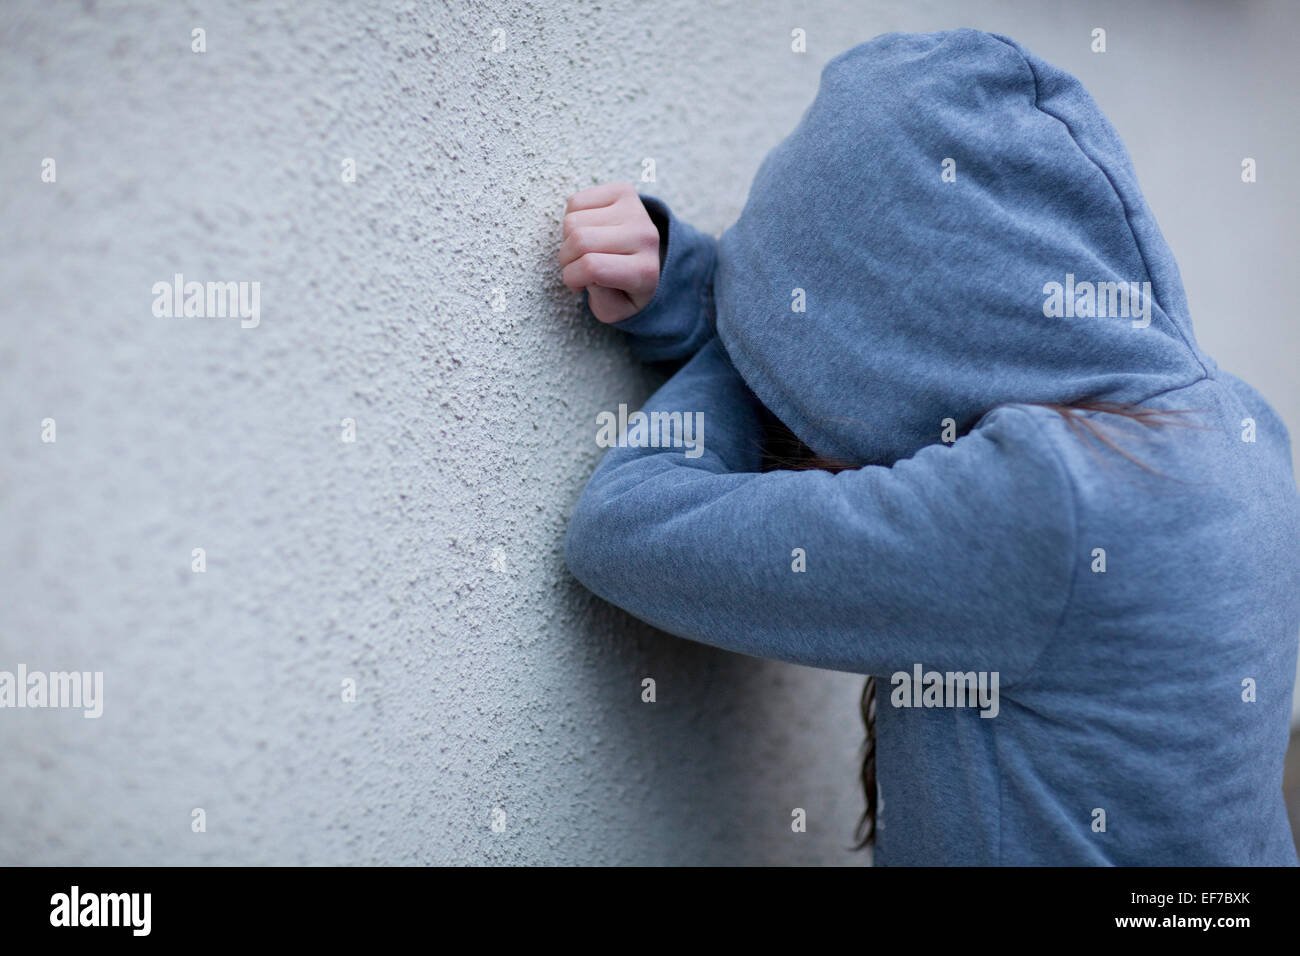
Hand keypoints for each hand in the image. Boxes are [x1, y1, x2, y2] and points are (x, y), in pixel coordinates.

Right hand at [559, 182, 661, 322]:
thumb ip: (601, 301)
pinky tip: (587, 230)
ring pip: (573, 221)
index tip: (576, 285)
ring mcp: (635, 210)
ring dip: (567, 239)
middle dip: (566, 259)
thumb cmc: (624, 289)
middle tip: (575, 267)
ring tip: (583, 250)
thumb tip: (590, 271)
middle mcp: (645, 236)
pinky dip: (572, 218)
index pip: (593, 267)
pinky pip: (575, 201)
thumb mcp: (614, 310)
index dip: (572, 277)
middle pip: (580, 240)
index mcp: (645, 271)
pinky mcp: (623, 191)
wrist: (647, 258)